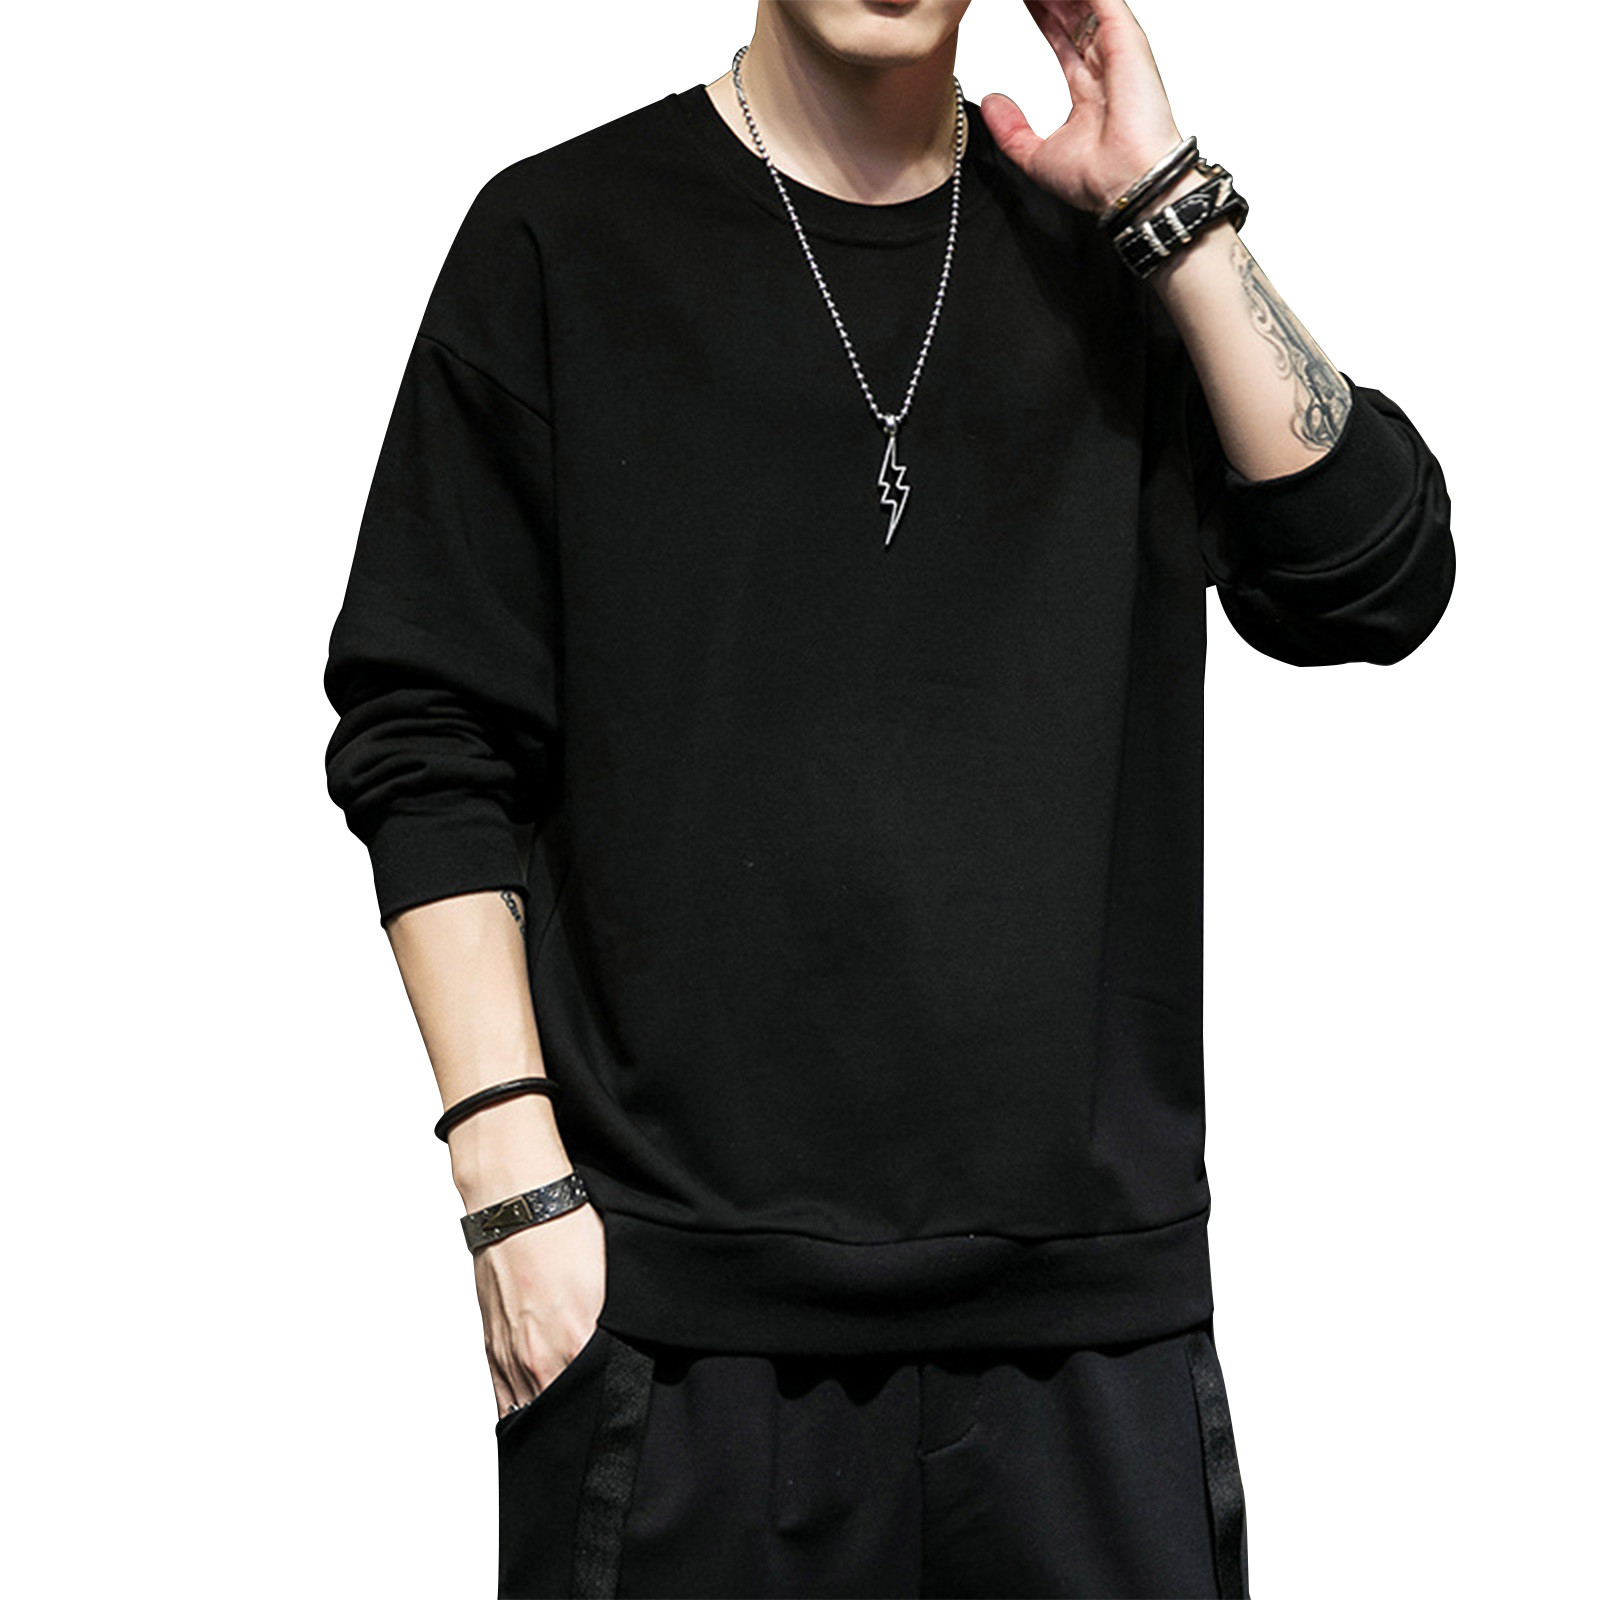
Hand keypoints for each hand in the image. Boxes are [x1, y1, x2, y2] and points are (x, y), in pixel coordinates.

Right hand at [474, 1199, 607, 1417]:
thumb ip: (622, 1332)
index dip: (614, 1418)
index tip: (622, 1424)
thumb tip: (634, 1362)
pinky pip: (505, 1404)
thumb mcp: (613, 1283)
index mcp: (577, 1344)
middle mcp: (540, 1361)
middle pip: (566, 1417)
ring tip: (573, 1424)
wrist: (520, 1207)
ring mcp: (511, 1359)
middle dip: (583, 1426)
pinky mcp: (492, 1352)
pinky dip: (523, 1414)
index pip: (600, 1406)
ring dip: (553, 1420)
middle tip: (601, 1431)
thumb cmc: (568, 1234)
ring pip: (533, 1417)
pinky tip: (541, 1416)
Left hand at [980, 0, 1184, 214]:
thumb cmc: (1096, 179)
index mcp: (1089, 89)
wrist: (1126, 186)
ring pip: (1086, 0)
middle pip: (1073, 11)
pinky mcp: (1127, 39)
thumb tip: (991, 103)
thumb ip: (1011, 130)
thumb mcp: (1036, 156)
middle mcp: (1105, 64)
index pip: (1062, 37)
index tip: (1022, 0)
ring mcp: (1118, 49)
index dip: (1042, 14)